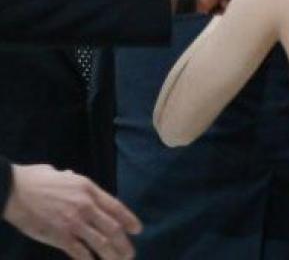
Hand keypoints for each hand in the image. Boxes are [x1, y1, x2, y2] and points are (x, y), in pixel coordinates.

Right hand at [3, 164, 140, 259]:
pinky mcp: (59, 236)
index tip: (137, 230)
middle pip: (112, 228)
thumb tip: (71, 174)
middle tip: (130, 253)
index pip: (116, 207)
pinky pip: (79, 252)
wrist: (14, 190)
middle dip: (124, 243)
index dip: (129, 220)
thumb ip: (71, 177)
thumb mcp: (61, 174)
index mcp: (89, 189)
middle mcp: (86, 206)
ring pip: (101, 242)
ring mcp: (74, 222)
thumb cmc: (35, 180)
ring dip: (112, 255)